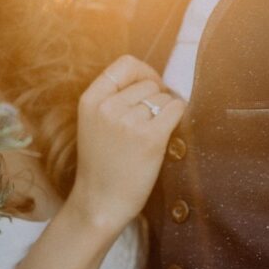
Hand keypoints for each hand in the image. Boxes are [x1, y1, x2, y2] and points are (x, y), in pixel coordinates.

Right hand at [68, 55, 185, 233]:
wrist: (99, 204)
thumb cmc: (101, 166)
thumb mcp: (93, 124)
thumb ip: (113, 99)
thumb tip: (152, 80)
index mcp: (90, 100)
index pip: (125, 64)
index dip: (143, 73)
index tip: (149, 88)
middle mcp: (107, 107)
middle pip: (149, 83)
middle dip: (157, 97)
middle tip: (153, 121)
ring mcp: (128, 122)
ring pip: (164, 97)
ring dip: (166, 112)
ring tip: (153, 135)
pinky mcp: (150, 137)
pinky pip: (176, 109)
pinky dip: (178, 118)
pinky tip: (168, 134)